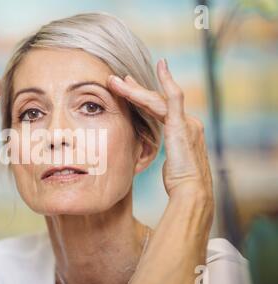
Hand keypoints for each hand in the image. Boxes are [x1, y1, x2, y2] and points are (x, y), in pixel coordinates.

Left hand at [108, 59, 212, 200]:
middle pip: (157, 101)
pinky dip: (166, 80)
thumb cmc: (179, 185)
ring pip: (157, 99)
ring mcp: (187, 122)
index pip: (159, 111)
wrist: (192, 192)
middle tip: (119, 79)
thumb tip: (143, 153)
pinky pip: (173, 97)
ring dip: (135, 89)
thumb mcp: (168, 166)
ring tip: (117, 80)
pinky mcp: (182, 124)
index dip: (143, 99)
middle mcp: (188, 123)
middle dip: (136, 90)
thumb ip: (160, 153)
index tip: (130, 91)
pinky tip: (161, 65)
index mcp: (183, 133)